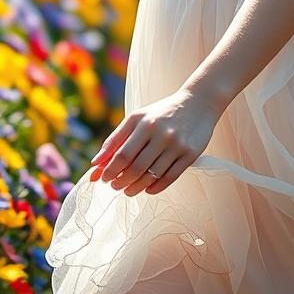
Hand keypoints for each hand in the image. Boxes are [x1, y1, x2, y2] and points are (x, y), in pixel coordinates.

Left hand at [89, 86, 221, 196]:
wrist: (198, 103)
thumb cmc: (161, 113)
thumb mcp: (137, 118)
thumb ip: (116, 139)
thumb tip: (95, 163)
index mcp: (144, 122)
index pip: (122, 154)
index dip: (109, 170)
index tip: (103, 178)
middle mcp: (160, 133)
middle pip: (136, 167)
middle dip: (121, 181)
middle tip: (114, 186)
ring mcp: (176, 145)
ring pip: (152, 175)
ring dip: (135, 188)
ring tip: (128, 190)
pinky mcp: (190, 155)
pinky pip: (169, 178)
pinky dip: (155, 188)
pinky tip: (147, 189)